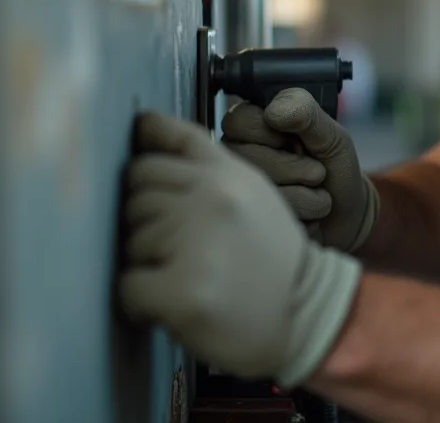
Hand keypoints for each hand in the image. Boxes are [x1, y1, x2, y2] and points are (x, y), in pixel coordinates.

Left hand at [119, 111, 361, 386]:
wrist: (309, 314)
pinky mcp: (181, 292)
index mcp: (227, 175)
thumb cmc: (273, 257)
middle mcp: (212, 200)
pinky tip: (170, 304)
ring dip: (147, 263)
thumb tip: (145, 126)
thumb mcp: (253, 193)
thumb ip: (206, 162)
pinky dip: (142, 301)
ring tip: (184, 276)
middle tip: (176, 249)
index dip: (146, 176)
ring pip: (130, 240)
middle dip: (145, 222)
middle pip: (136, 194)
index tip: (146, 189)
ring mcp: (196, 245)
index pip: (156, 154)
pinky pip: (129, 285)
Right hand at [221, 89, 378, 252]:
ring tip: (316, 190)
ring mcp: (241, 194)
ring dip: (306, 196)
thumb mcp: (331, 134)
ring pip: (263, 193)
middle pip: (248, 161)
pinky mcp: (252, 224)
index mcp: (251, 128)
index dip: (271, 134)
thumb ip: (306, 113)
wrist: (348, 213)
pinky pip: (272, 221)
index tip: (294, 140)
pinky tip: (308, 214)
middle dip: (297, 169)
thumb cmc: (334, 167)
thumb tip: (274, 111)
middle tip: (316, 170)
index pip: (238, 122)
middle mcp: (237, 159)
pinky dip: (303, 218)